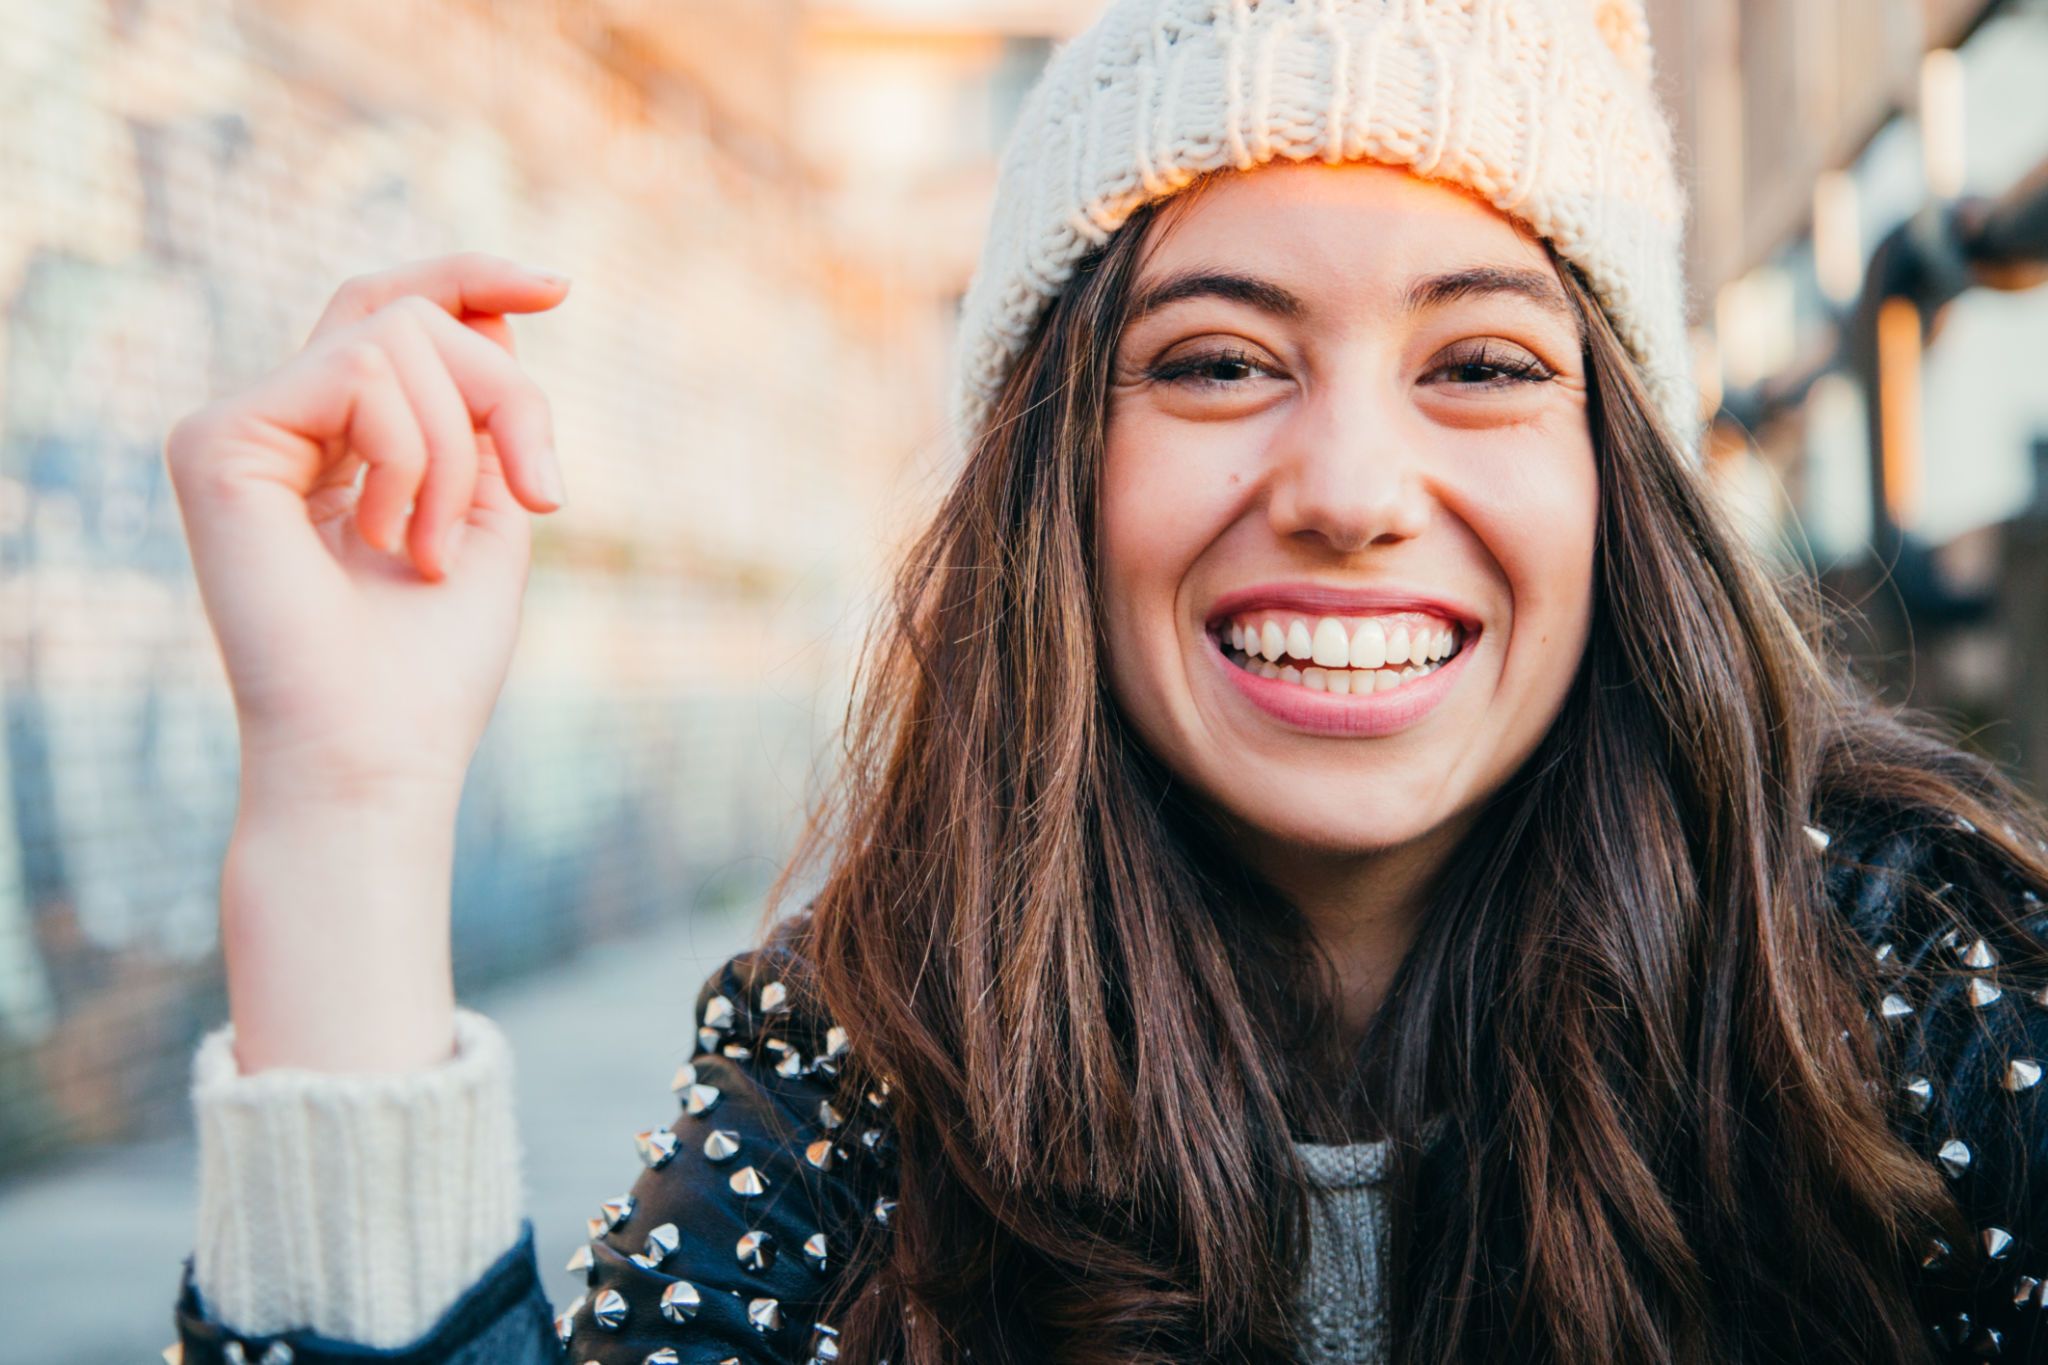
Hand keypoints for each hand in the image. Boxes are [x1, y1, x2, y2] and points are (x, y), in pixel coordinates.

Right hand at [165, 251, 569, 804]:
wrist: (377, 749)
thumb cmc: (433, 662)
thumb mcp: (491, 509)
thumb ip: (484, 410)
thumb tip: (493, 309)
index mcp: (338, 443)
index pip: (392, 314)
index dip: (471, 280)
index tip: (558, 287)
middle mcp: (281, 427)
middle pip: (407, 313)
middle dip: (503, 390)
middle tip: (538, 493)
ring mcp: (240, 429)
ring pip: (394, 335)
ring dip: (460, 450)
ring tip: (434, 552)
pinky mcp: (216, 439)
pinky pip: (359, 370)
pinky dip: (413, 456)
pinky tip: (392, 541)